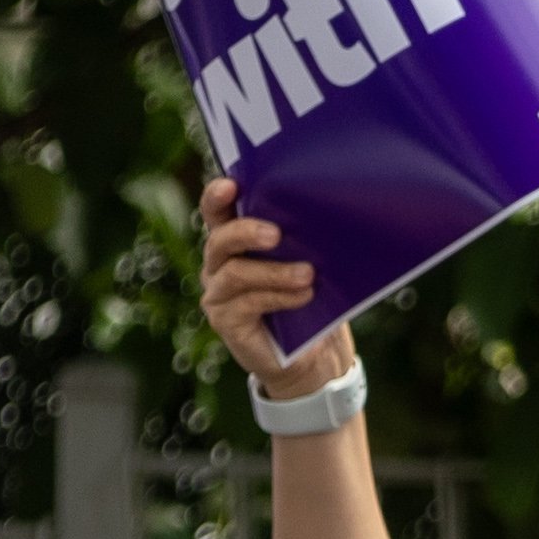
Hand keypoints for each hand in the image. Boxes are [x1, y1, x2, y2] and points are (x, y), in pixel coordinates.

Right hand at [197, 176, 350, 402]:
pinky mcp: (225, 320)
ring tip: (308, 274)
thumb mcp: (308, 262)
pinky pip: (247, 302)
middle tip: (276, 234)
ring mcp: (217, 293)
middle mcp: (218, 264)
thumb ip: (301, 240)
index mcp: (234, 241)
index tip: (231, 185)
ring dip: (274, 271)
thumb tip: (322, 215)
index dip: (217, 196)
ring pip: (235, 273)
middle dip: (246, 232)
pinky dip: (278, 296)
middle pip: (220, 240)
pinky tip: (303, 296)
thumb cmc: (311, 298)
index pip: (217, 211)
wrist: (314, 354)